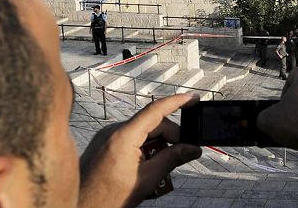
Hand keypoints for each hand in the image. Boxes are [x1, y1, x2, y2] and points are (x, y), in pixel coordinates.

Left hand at [78, 93, 202, 207]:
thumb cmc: (105, 199)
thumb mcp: (146, 180)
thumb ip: (171, 160)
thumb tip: (192, 149)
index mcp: (123, 137)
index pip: (156, 110)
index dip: (177, 102)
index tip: (193, 99)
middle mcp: (113, 132)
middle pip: (152, 124)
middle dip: (170, 138)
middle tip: (181, 155)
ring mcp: (106, 138)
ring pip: (142, 132)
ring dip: (157, 146)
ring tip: (159, 171)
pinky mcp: (104, 145)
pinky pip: (131, 139)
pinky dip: (144, 149)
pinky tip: (147, 168)